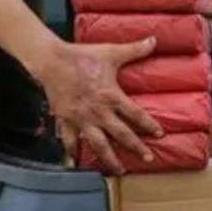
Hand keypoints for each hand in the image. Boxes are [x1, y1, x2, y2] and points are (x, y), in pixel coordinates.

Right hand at [33, 38, 162, 172]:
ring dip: (109, 159)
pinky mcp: (65, 120)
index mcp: (111, 96)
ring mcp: (81, 119)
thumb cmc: (82, 57)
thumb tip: (154, 40)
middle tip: (148, 158)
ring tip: (119, 170)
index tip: (160, 134)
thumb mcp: (111, 52)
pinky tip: (77, 163)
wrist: (51, 61)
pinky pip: (70, 140)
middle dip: (136, 148)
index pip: (136, 114)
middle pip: (121, 134)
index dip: (149, 125)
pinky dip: (73, 152)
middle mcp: (98, 112)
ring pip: (98, 144)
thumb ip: (135, 50)